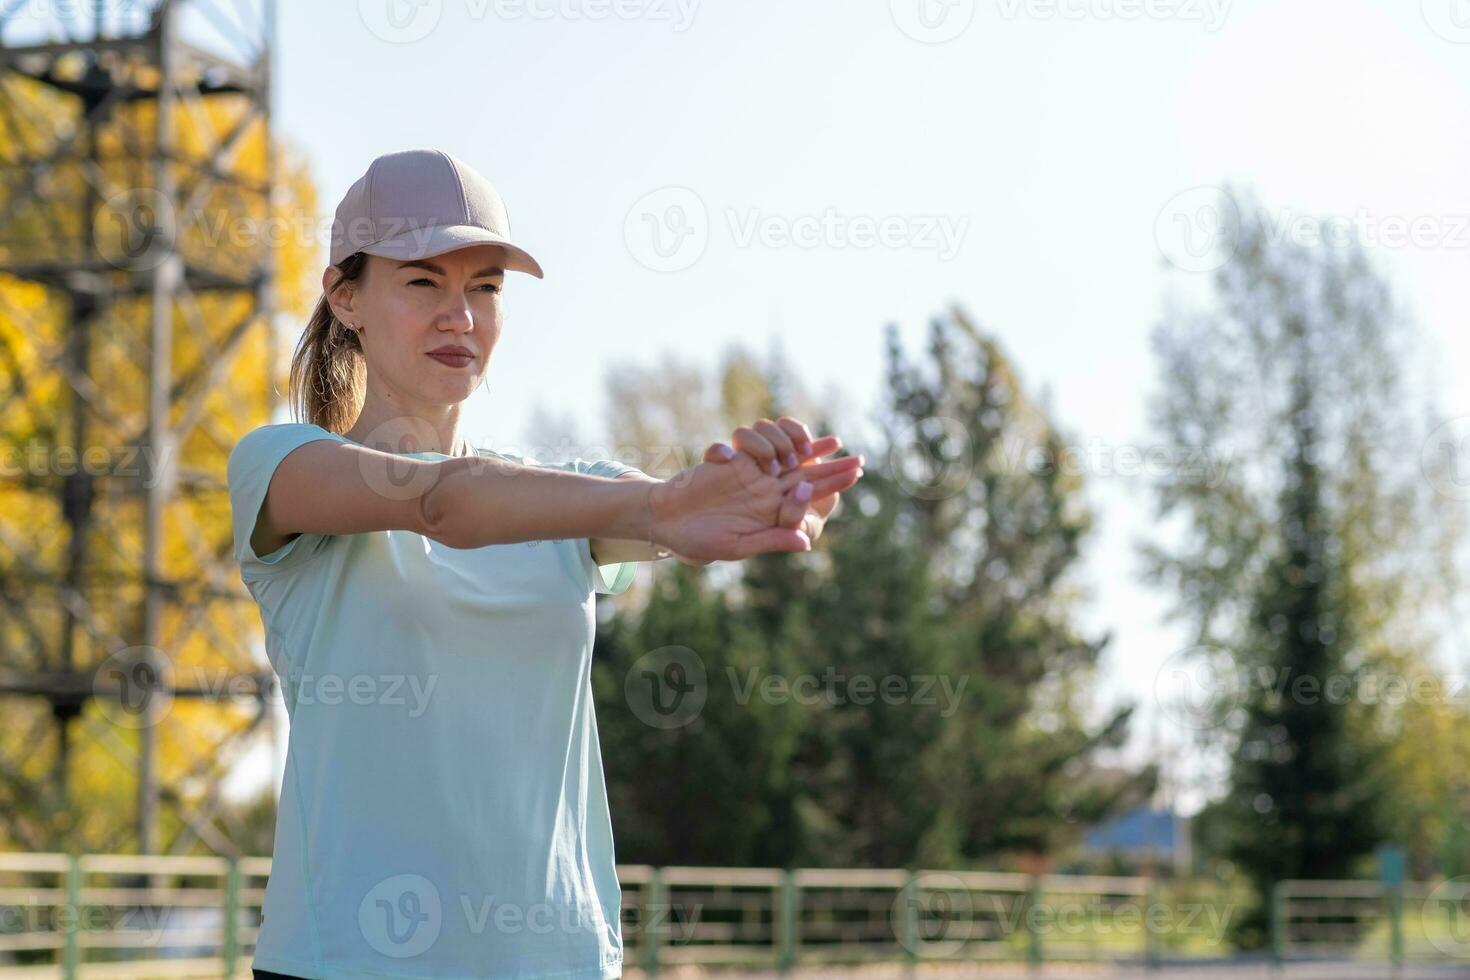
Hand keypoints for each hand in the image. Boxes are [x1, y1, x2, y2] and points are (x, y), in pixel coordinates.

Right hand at [649, 444, 862, 562]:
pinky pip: (752, 447)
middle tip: (859, 458)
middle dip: (831, 465)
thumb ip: (772, 539)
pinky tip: (776, 441)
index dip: (832, 485)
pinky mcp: (731, 461)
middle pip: (804, 474)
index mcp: (770, 515)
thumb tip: (807, 541)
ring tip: (821, 447)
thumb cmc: (699, 540)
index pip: (807, 497)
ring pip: (783, 457)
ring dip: (800, 450)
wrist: (665, 521)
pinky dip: (764, 442)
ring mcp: (749, 475)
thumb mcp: (738, 546)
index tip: (856, 473)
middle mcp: (764, 493)